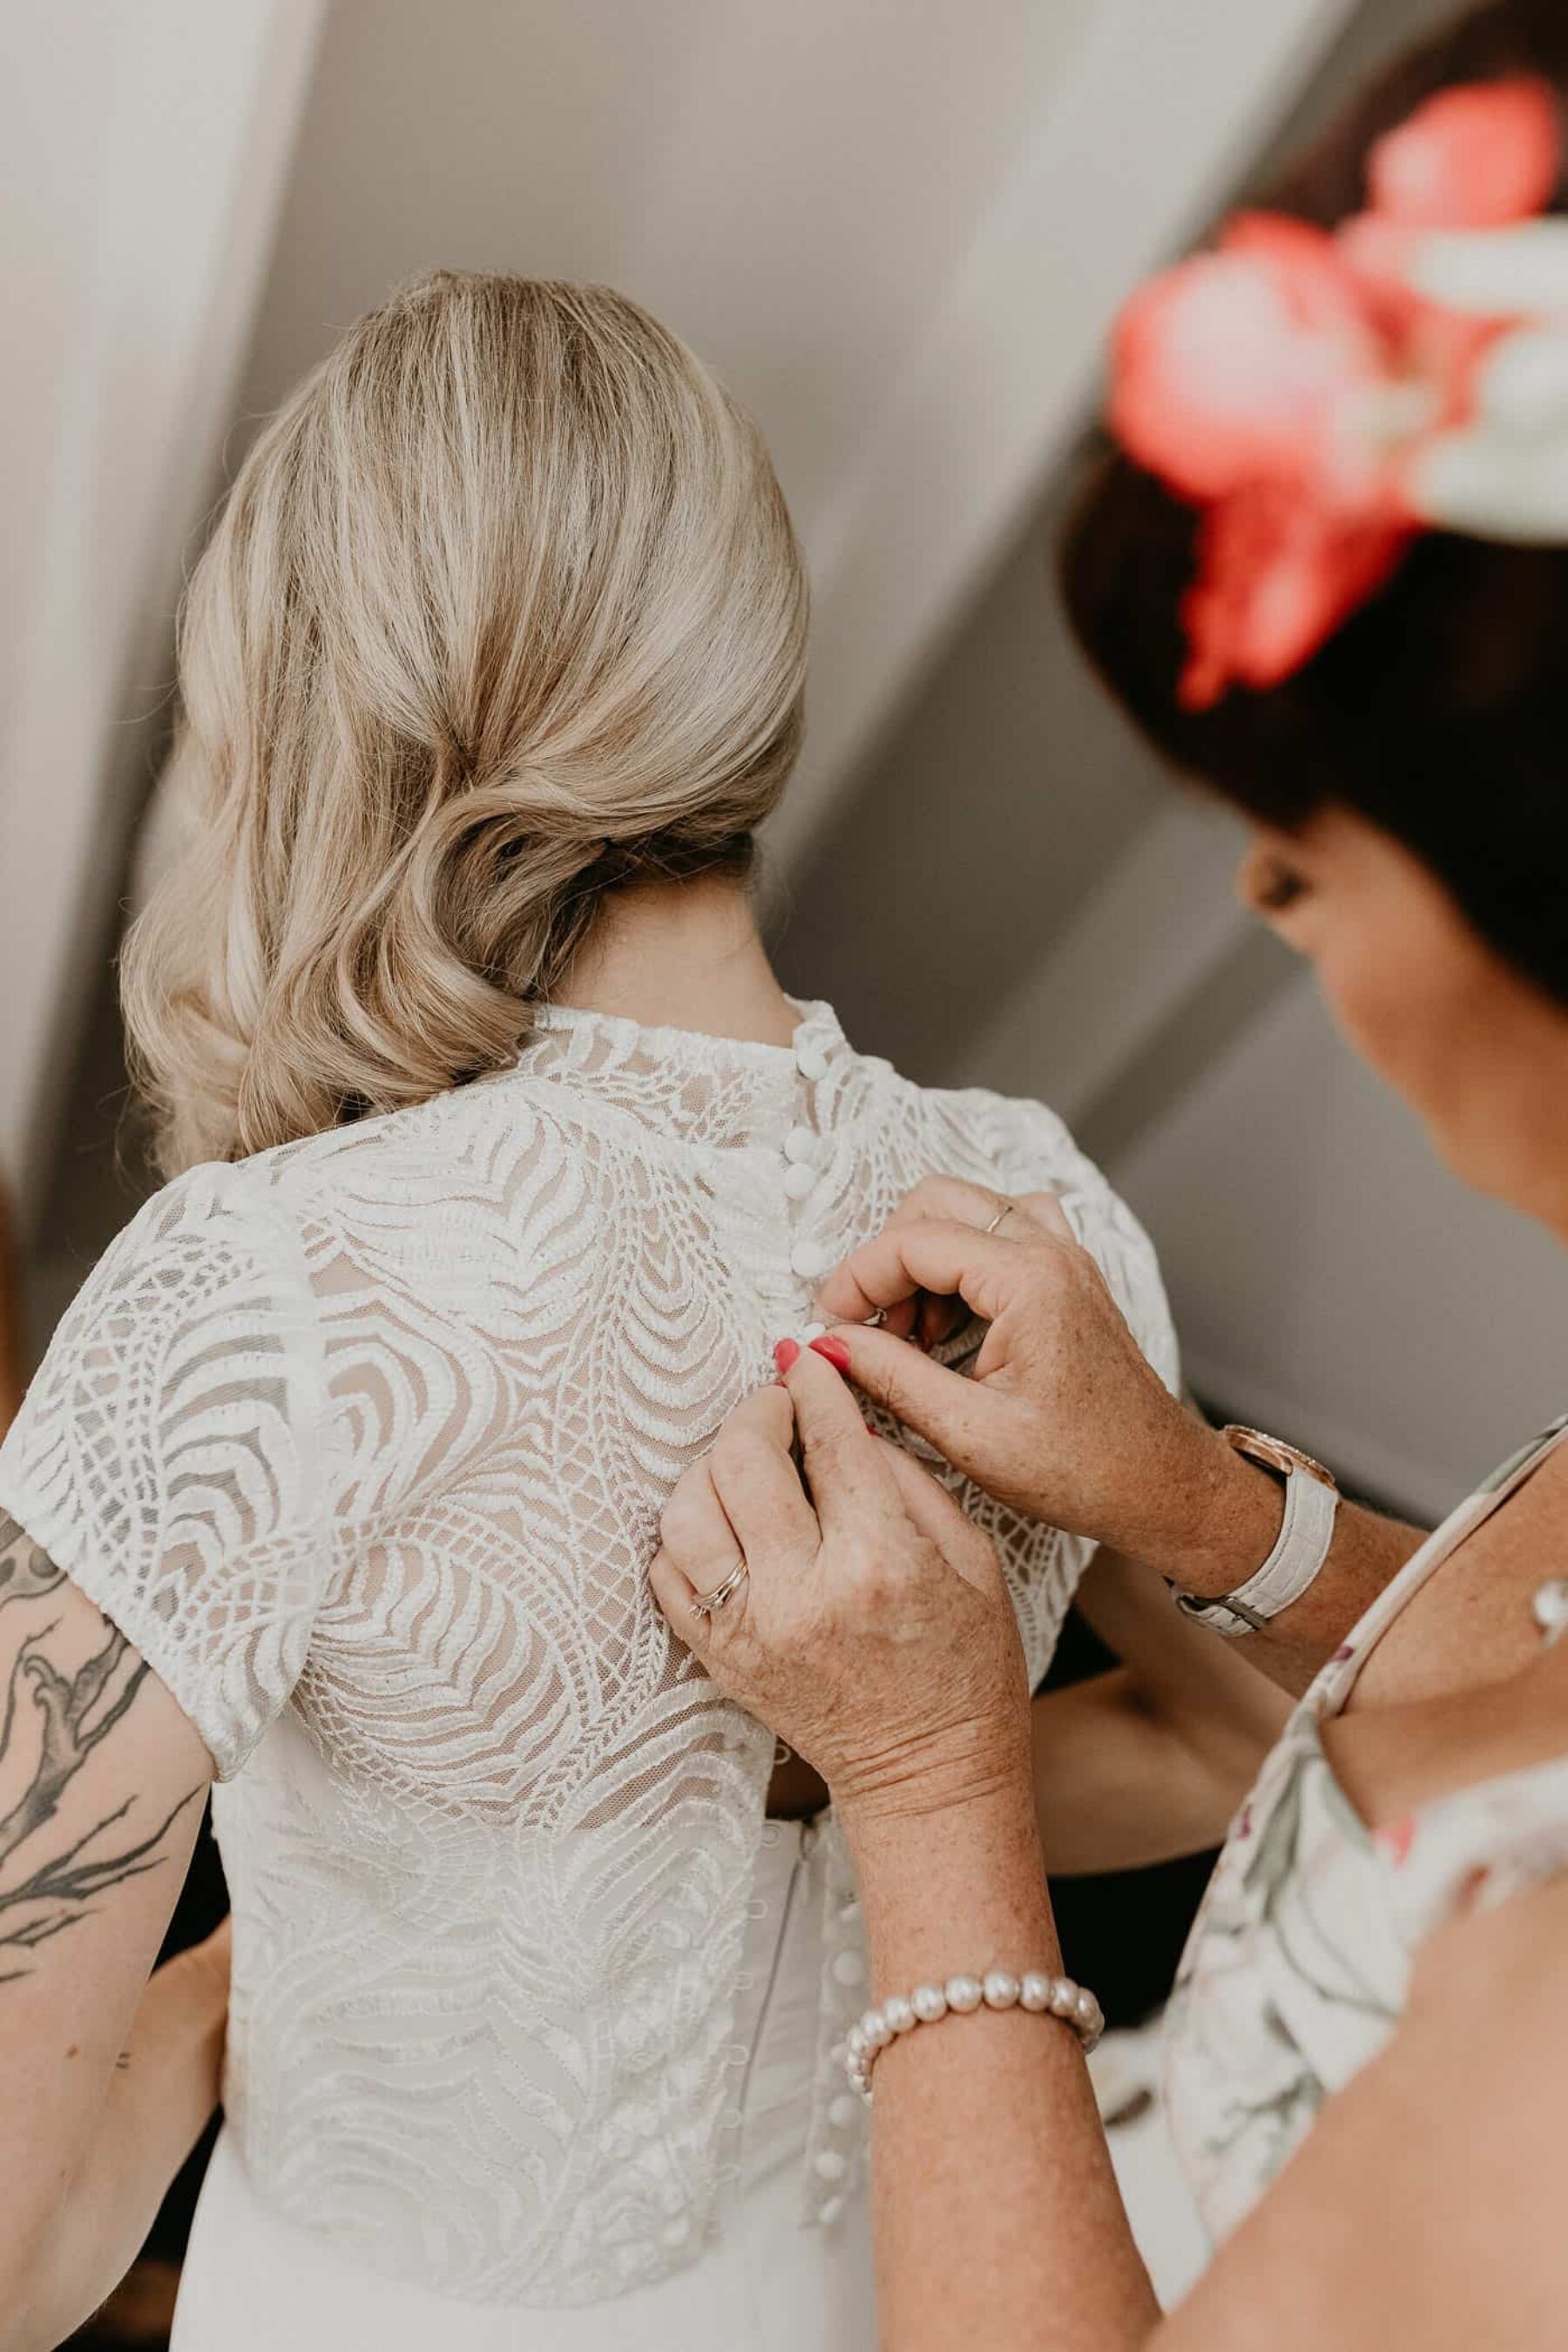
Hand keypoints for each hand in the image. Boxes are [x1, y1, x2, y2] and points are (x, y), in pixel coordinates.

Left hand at [649, 1346, 1031, 1834]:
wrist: (928, 1776)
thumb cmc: (965, 1668)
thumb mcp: (973, 1560)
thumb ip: (909, 1479)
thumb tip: (847, 1421)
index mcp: (879, 1561)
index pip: (829, 1441)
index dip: (813, 1384)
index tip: (805, 1357)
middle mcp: (803, 1593)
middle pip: (742, 1461)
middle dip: (758, 1412)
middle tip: (777, 1404)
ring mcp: (749, 1630)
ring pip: (687, 1511)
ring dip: (711, 1468)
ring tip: (745, 1463)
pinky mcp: (719, 1657)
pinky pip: (667, 1573)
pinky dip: (685, 1534)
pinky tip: (722, 1522)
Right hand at [812, 1176, 1277, 1590]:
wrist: (1161, 1485)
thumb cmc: (1083, 1470)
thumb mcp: (970, 1435)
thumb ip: (892, 1378)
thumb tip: (827, 1344)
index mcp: (1030, 1281)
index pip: (912, 1241)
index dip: (856, 1278)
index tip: (829, 1324)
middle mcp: (1052, 1251)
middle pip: (936, 1202)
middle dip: (887, 1260)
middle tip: (868, 1327)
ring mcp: (1065, 1259)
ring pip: (967, 1213)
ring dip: (923, 1260)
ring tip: (910, 1338)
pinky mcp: (1067, 1278)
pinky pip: (999, 1235)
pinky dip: (960, 1265)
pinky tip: (950, 1330)